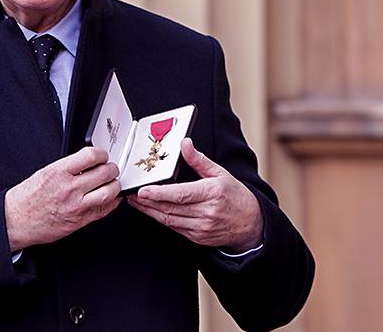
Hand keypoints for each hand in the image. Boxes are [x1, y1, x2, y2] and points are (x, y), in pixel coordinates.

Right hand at [5, 147, 121, 250]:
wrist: (16, 220)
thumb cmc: (27, 198)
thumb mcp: (45, 172)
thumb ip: (68, 167)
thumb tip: (87, 162)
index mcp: (59, 172)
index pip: (91, 156)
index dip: (102, 154)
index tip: (102, 155)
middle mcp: (69, 188)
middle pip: (104, 173)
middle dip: (112, 168)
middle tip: (111, 168)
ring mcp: (76, 206)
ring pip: (109, 192)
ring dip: (115, 185)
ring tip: (112, 182)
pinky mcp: (80, 221)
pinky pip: (104, 210)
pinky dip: (112, 202)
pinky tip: (111, 198)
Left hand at [127, 138, 262, 251]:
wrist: (251, 224)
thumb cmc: (235, 196)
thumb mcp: (219, 173)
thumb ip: (199, 160)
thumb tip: (185, 144)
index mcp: (211, 193)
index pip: (180, 194)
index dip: (159, 194)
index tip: (143, 191)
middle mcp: (206, 212)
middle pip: (170, 208)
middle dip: (147, 202)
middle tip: (131, 194)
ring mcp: (201, 227)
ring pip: (169, 220)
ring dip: (150, 211)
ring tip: (136, 202)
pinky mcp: (197, 237)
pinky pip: (174, 228)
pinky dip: (161, 219)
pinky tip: (151, 211)